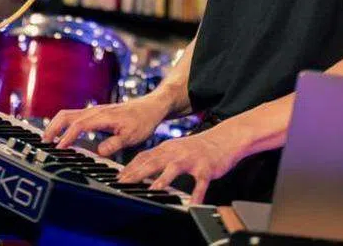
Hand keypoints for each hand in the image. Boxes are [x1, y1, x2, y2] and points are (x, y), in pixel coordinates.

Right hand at [43, 95, 168, 156]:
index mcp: (102, 116)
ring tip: (47, 141)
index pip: (79, 125)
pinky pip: (74, 116)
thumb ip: (115, 144)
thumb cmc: (143, 121)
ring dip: (55, 125)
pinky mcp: (95, 113)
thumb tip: (99, 152)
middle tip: (43, 143)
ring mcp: (94, 111)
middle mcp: (95, 111)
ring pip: (68, 114)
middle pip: (66, 115)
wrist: (151, 107)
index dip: (67, 137)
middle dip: (52, 128)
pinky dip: (63, 124)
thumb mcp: (132, 136)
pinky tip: (61, 135)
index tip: (58, 149)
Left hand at [116, 126, 245, 204]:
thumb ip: (158, 157)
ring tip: (153, 189)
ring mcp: (191, 159)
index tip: (117, 178)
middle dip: (137, 173)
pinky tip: (193, 203)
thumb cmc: (197, 147)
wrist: (224, 139)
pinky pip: (200, 182)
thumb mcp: (175, 148)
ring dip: (163, 179)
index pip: (144, 157)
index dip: (130, 167)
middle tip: (124, 183)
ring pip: (174, 169)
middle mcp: (176, 152)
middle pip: (154, 161)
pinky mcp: (206, 168)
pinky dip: (196, 193)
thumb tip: (139, 167)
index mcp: (167, 148)